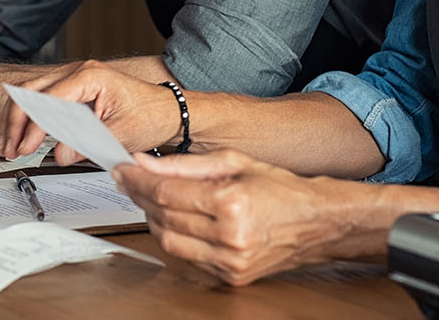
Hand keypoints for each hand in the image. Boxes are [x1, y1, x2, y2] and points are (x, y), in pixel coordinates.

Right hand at [0, 60, 180, 162]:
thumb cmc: (151, 115)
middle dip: (15, 122)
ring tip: (7, 145)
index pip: (49, 99)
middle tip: (10, 148)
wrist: (168, 111)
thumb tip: (59, 154)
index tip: (26, 147)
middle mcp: (78, 72)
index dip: (33, 126)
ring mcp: (73, 80)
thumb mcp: (121, 134)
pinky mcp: (72, 92)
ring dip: (15, 121)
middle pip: (31, 92)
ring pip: (30, 95)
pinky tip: (13, 135)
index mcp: (90, 76)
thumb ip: (88, 143)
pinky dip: (25, 118)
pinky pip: (40, 101)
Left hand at [113, 150, 378, 284]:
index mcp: (231, 202)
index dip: (138, 180)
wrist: (316, 222)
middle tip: (130, 180)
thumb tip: (145, 162)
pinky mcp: (230, 277)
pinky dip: (174, 237)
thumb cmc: (280, 188)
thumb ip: (184, 164)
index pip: (167, 192)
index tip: (123, 169)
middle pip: (163, 216)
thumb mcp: (233, 161)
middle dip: (140, 196)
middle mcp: (230, 236)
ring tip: (151, 198)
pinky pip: (187, 258)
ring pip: (169, 241)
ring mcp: (230, 261)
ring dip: (153, 219)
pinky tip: (174, 220)